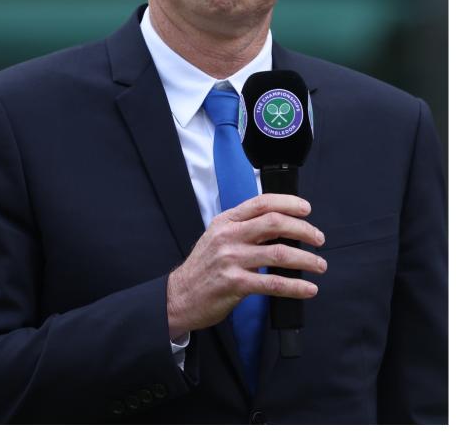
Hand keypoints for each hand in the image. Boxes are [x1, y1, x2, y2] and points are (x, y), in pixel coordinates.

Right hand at [166, 193, 326, 338]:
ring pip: (279, 254)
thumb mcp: (216, 238)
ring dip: (306, 260)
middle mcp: (228, 236)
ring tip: (319, 265)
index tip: (306, 209)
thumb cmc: (202, 268)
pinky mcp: (235, 283)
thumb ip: (242, 228)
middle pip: (274, 223)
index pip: (261, 203)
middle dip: (303, 230)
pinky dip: (296, 286)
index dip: (288, 203)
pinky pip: (273, 283)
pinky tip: (308, 288)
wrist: (180, 295)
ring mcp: (231, 260)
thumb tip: (279, 227)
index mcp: (225, 222)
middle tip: (318, 239)